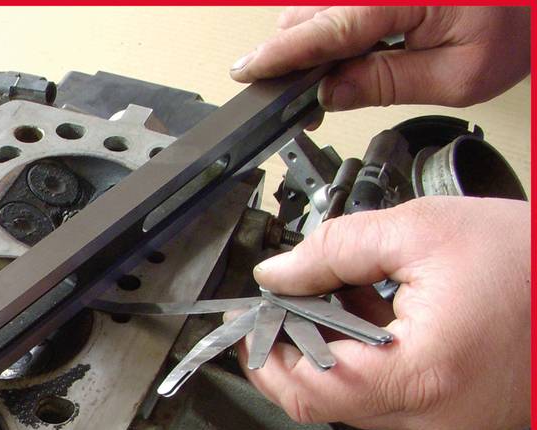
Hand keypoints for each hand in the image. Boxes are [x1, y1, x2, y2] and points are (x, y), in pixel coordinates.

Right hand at [230, 6, 530, 110]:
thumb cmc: (522, 21)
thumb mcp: (460, 74)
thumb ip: (387, 84)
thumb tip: (332, 93)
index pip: (322, 31)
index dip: (279, 57)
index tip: (246, 73)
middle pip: (308, 12)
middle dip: (297, 52)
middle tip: (308, 95)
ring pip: (319, 1)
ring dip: (318, 35)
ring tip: (338, 72)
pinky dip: (337, 20)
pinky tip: (356, 45)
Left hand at [239, 196, 530, 429]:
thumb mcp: (423, 231)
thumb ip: (335, 250)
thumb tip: (279, 272)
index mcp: (420, 374)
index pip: (306, 392)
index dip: (265, 358)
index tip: (252, 327)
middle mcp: (434, 416)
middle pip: (326, 401)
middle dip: (298, 350)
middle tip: (289, 306)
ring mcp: (451, 427)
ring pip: (358, 402)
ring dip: (337, 355)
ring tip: (354, 300)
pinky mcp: (464, 423)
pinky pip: (396, 402)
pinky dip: (376, 364)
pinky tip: (388, 320)